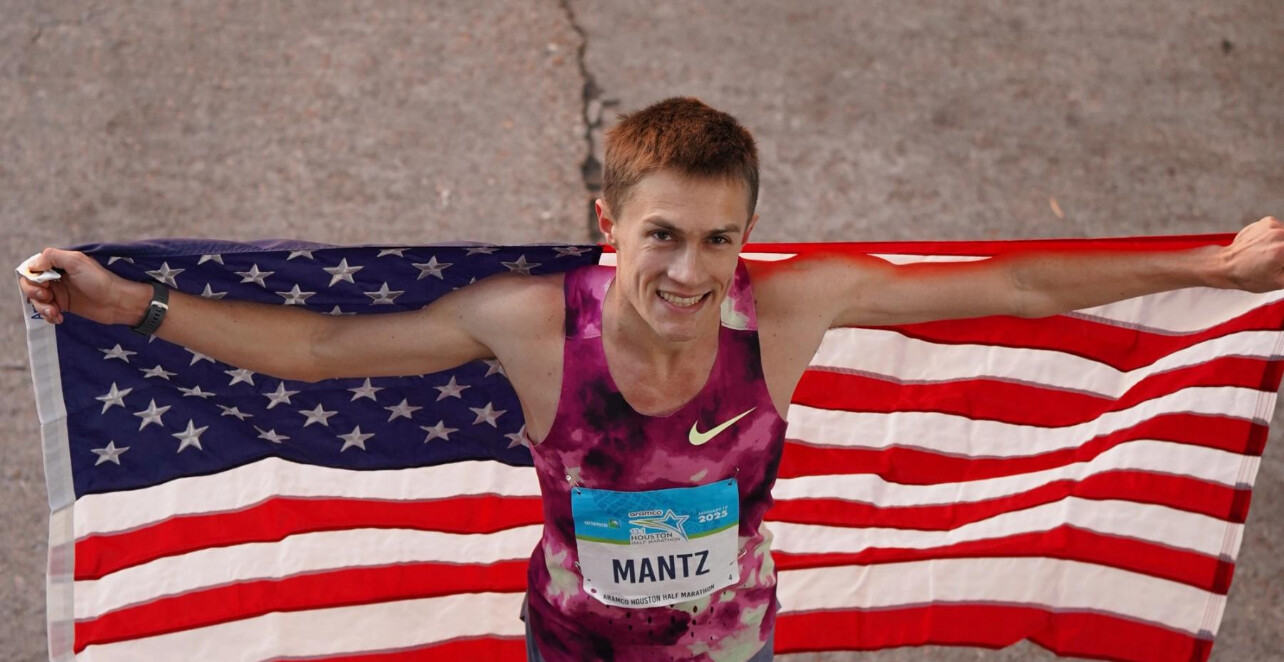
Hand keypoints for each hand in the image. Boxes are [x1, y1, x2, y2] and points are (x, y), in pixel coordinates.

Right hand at [16, 248, 145, 325]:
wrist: (117, 302)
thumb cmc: (100, 280)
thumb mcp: (77, 261)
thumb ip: (52, 257)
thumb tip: (33, 265)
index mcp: (58, 263)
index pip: (32, 268)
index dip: (32, 277)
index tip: (46, 283)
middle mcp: (56, 277)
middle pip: (30, 284)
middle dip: (34, 293)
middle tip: (47, 297)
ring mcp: (60, 292)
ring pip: (36, 300)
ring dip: (41, 307)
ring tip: (55, 312)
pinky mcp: (64, 306)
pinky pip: (46, 312)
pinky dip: (48, 316)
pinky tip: (59, 318)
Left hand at [1222, 216, 1283, 292]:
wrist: (1225, 265)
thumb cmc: (1250, 277)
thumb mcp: (1280, 282)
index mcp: (1283, 250)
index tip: (1281, 264)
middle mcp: (1280, 233)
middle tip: (1278, 262)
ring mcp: (1273, 225)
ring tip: (1274, 256)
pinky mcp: (1267, 221)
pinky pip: (1282, 229)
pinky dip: (1281, 238)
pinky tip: (1269, 248)